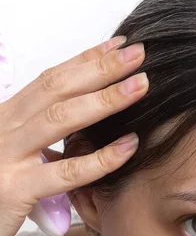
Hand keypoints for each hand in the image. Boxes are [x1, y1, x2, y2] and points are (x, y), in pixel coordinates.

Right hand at [0, 36, 147, 235]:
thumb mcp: (17, 150)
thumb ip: (45, 131)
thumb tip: (89, 108)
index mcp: (8, 117)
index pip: (51, 79)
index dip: (86, 59)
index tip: (119, 44)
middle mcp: (4, 129)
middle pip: (58, 89)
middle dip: (101, 68)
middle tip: (139, 54)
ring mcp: (7, 157)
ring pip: (60, 119)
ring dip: (105, 100)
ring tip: (141, 86)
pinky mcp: (14, 191)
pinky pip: (65, 172)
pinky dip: (101, 158)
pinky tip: (129, 145)